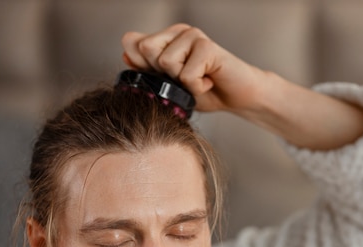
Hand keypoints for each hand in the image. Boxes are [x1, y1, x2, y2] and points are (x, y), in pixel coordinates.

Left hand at [121, 23, 265, 113]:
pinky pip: (187, 74)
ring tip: (198, 81)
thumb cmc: (205, 91)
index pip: (131, 41)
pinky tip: (209, 82)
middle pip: (145, 49)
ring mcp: (192, 35)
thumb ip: (147, 70)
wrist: (236, 97)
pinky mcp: (207, 46)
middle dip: (162, 74)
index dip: (142, 66)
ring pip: (165, 62)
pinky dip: (197, 88)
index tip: (166, 78)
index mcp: (164, 38)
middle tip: (184, 80)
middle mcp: (177, 31)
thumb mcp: (169, 85)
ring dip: (182, 83)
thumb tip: (125, 55)